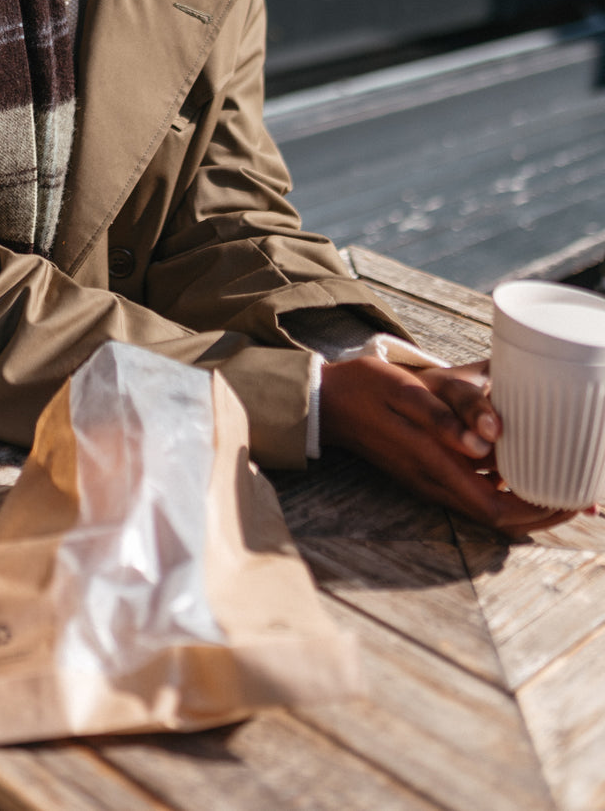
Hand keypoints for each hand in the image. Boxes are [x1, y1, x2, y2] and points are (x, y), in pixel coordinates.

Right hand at [319, 354, 586, 538]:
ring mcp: (431, 478)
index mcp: (434, 466)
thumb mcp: (404, 391)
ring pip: (490, 505)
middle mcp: (436, 482)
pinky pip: (476, 488)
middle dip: (543, 511)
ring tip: (561, 478)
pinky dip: (505, 484)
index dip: (539, 513)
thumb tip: (483, 443)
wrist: (326, 401)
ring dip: (527, 500)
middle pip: (501, 516)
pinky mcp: (428, 468)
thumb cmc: (366, 389)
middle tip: (580, 491)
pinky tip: (521, 461)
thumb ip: (443, 417)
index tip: (571, 497)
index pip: (498, 511)